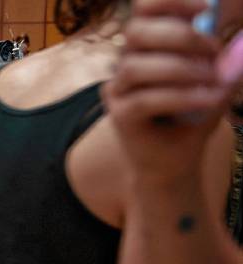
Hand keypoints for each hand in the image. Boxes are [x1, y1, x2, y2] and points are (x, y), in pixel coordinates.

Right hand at [102, 0, 233, 183]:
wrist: (175, 160)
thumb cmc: (192, 116)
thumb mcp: (215, 80)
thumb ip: (222, 60)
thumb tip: (236, 47)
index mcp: (147, 45)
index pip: (144, 9)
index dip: (170, 1)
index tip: (206, 8)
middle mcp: (126, 61)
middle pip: (136, 32)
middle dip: (180, 36)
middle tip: (214, 50)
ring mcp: (118, 89)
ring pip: (136, 67)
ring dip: (180, 69)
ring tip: (212, 79)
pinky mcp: (119, 115)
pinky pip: (144, 100)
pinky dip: (182, 97)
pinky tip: (209, 99)